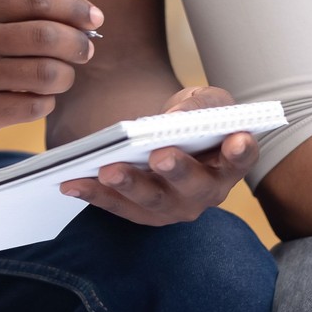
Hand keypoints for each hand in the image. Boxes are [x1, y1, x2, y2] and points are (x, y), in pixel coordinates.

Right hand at [0, 0, 102, 154]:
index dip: (73, 7)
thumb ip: (24, 21)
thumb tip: (85, 23)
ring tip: (59, 78)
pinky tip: (34, 99)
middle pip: (46, 36)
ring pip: (47, 73)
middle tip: (85, 52)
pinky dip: (45, 102)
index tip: (95, 19)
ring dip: (65, 77)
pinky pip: (35, 106)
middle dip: (78, 44)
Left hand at [58, 85, 256, 225]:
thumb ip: (200, 104)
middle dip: (176, 170)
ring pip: (151, 202)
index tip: (238, 138)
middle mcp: (206, 192)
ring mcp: (173, 207)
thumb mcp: (204, 100)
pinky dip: (93, 195)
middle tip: (160, 156)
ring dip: (129, 186)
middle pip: (193, 187)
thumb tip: (178, 117)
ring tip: (107, 170)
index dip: (241, 151)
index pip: (240, 159)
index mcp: (229, 163)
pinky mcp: (142, 212)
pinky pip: (116, 206)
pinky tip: (70, 182)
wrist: (172, 134)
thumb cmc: (195, 116)